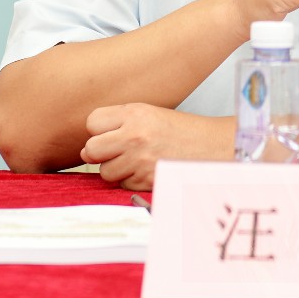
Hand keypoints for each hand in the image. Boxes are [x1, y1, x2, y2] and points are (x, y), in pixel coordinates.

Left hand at [80, 103, 232, 189]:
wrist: (213, 146)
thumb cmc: (181, 130)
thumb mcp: (150, 115)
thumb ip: (117, 125)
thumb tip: (85, 152)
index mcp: (135, 113)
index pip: (92, 122)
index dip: (99, 129)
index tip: (112, 131)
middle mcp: (134, 135)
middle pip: (91, 149)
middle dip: (101, 153)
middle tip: (121, 149)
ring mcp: (139, 160)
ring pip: (105, 172)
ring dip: (117, 169)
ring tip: (138, 159)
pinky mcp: (146, 181)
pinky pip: (122, 185)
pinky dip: (131, 180)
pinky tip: (148, 169)